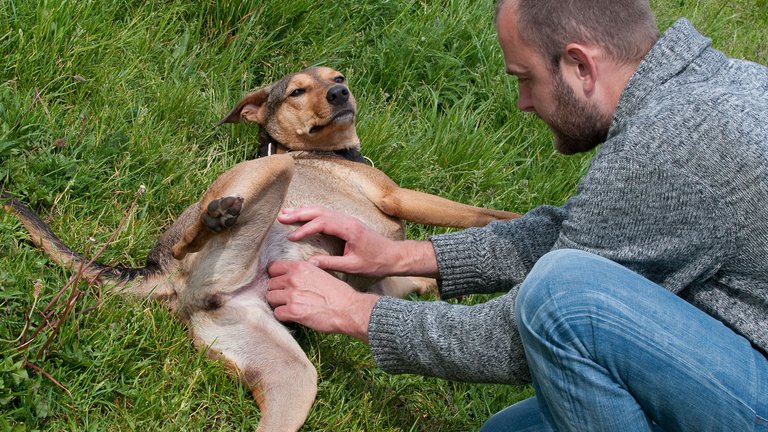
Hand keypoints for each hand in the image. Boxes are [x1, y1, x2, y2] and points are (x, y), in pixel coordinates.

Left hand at [266, 259, 378, 341]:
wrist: (349, 309)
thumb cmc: (339, 293)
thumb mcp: (321, 273)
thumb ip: (304, 273)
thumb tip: (293, 275)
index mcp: (300, 267)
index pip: (273, 267)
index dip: (275, 276)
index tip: (280, 282)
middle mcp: (293, 278)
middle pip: (270, 284)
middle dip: (278, 291)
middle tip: (288, 298)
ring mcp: (291, 295)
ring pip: (270, 298)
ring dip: (279, 304)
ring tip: (290, 307)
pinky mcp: (292, 312)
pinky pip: (276, 313)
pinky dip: (283, 316)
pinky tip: (293, 316)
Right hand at [278, 206, 437, 277]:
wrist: (393, 255)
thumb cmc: (376, 262)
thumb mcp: (353, 267)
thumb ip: (331, 264)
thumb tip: (310, 264)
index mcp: (349, 229)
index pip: (322, 223)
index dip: (305, 229)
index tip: (291, 237)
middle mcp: (348, 220)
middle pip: (320, 212)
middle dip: (299, 214)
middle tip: (281, 217)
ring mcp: (348, 219)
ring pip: (322, 210)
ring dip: (304, 211)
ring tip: (286, 214)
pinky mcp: (348, 222)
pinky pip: (327, 213)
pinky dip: (313, 213)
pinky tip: (303, 214)